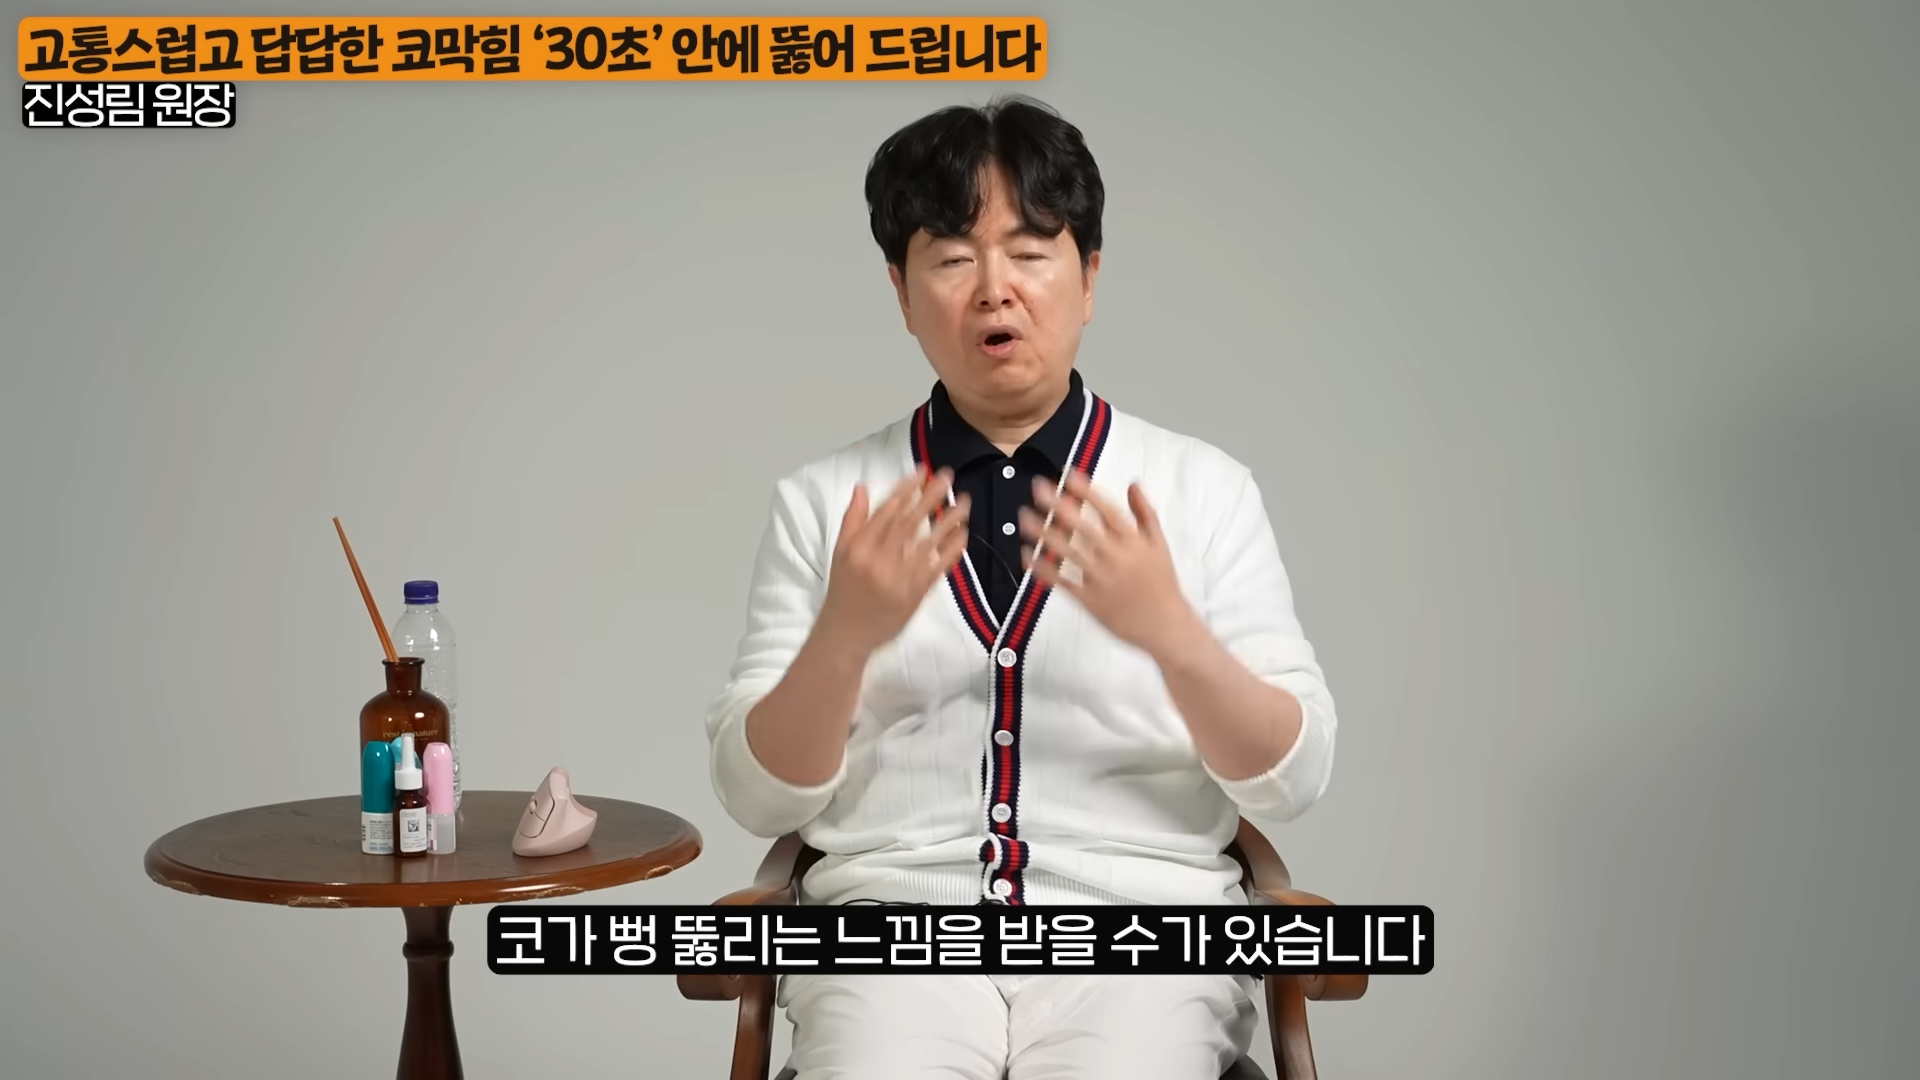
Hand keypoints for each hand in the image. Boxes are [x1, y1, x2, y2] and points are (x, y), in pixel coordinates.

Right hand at [817, 467, 970, 656]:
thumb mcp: (840, 552)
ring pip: (928, 542)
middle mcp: (880, 559)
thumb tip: (863, 487)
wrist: (847, 633)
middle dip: (930, 496)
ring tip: (964, 501)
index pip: (887, 510)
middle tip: (948, 477)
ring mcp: (900, 577)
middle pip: (910, 521)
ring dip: (948, 520)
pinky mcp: (916, 593)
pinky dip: (951, 550)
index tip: (922, 471)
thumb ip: (852, 519)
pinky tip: (964, 534)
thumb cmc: (844, 589)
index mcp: (860, 546)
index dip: (906, 488)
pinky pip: (938, 568)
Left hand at [1019, 470, 1197, 656]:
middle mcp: (1114, 557)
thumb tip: (1132, 483)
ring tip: (1024, 517)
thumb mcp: (1159, 544)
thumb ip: (1145, 513)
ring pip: (1067, 552)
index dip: (1086, 491)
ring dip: (1044, 533)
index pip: (1106, 509)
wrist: (1165, 626)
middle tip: (1037, 487)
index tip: (1067, 474)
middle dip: (1058, 505)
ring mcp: (1099, 579)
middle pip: (1082, 527)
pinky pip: (1062, 582)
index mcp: (1132, 541)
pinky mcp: (1089, 600)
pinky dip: (1043, 569)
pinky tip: (1026, 555)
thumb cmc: (1162, 582)